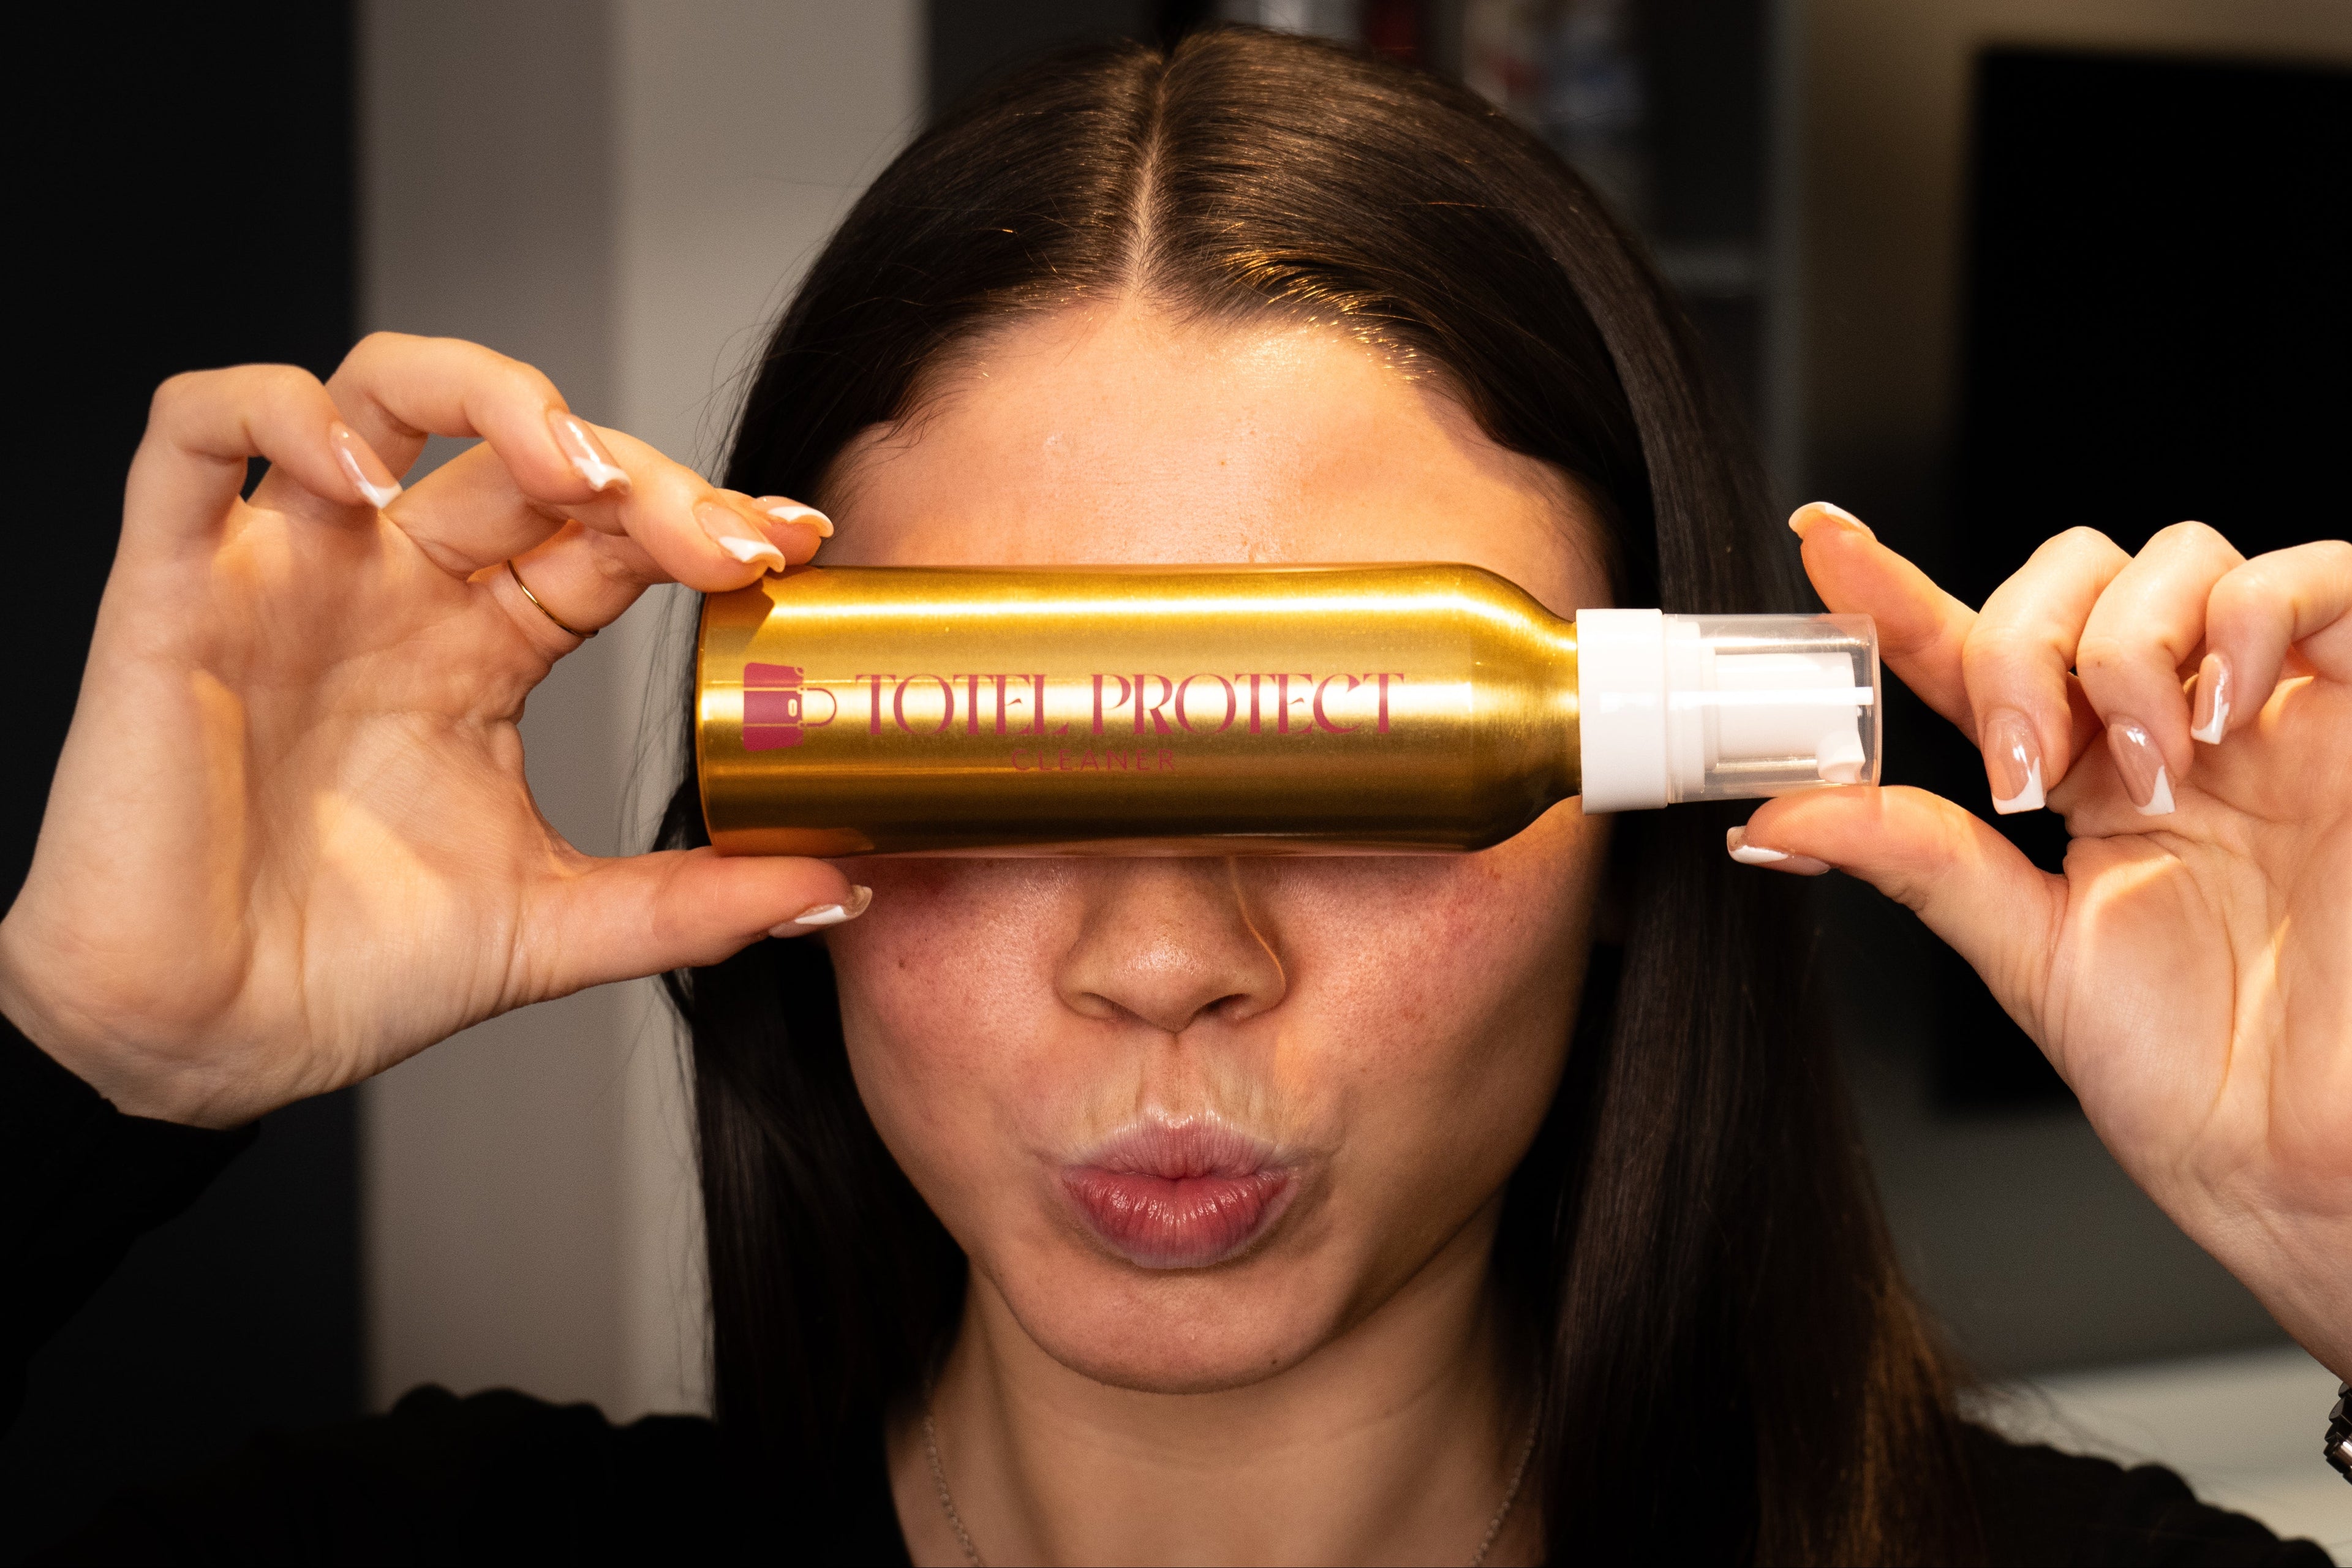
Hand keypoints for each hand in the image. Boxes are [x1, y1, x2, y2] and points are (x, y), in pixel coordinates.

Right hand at [0, 334, 854, 1127]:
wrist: (208, 1044)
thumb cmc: (356, 971)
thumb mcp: (559, 927)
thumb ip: (697, 901)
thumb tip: (844, 888)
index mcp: (485, 647)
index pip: (608, 533)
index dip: (701, 516)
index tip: (794, 545)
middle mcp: (397, 587)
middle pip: (525, 451)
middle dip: (638, 471)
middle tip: (724, 536)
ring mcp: (292, 572)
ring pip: (377, 388)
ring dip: (488, 394)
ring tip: (570, 470)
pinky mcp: (176, 583)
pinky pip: (197, 432)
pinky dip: (278, 413)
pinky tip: (361, 475)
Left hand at [1741, 505, 2350, 1379]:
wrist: (2306, 1160)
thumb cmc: (2197, 1077)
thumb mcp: (2029, 956)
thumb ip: (1916, 861)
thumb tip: (1774, 813)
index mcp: (2080, 781)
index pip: (1974, 654)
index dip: (1895, 592)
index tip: (1822, 546)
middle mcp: (2168, 729)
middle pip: (2074, 578)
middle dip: (2026, 641)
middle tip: (2026, 764)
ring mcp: (2269, 712)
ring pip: (2178, 562)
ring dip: (2126, 648)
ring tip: (2146, 773)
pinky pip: (2323, 579)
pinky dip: (2253, 613)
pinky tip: (2220, 707)